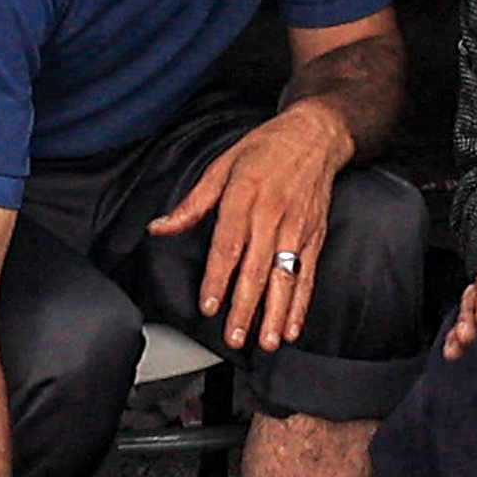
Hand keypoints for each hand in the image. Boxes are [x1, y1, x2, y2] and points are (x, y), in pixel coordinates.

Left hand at [152, 102, 352, 350]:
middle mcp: (272, 216)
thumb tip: (160, 227)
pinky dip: (301, 304)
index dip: (218, 278)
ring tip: (265, 341)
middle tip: (234, 337)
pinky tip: (291, 327)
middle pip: (257, 268)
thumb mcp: (222, 165)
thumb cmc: (265, 149)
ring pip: (285, 277)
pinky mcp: (314, 237)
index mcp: (245, 196)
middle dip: (245, 307)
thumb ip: (193, 203)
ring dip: (275, 313)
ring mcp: (296, 229)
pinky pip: (308, 275)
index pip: (228, 245)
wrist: (315, 135)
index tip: (209, 305)